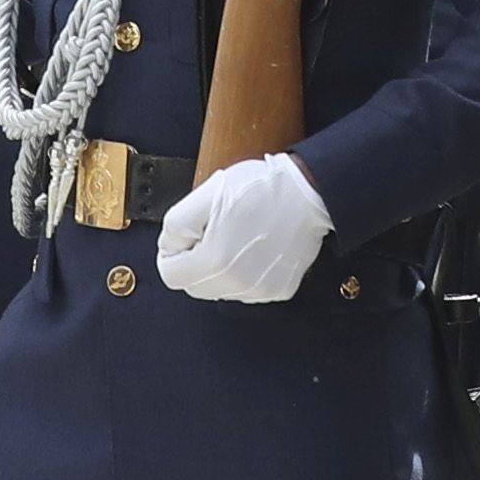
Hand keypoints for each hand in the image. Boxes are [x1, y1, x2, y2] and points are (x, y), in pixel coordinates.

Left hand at [155, 153, 329, 305]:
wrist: (311, 192)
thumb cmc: (262, 188)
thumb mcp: (207, 193)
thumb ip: (176, 224)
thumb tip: (168, 246)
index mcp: (215, 261)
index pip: (171, 276)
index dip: (172, 253)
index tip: (186, 237)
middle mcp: (237, 284)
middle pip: (194, 286)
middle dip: (194, 262)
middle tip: (212, 232)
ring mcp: (260, 291)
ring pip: (220, 290)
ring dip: (219, 269)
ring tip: (236, 236)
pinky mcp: (278, 290)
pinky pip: (246, 290)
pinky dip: (244, 273)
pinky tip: (255, 248)